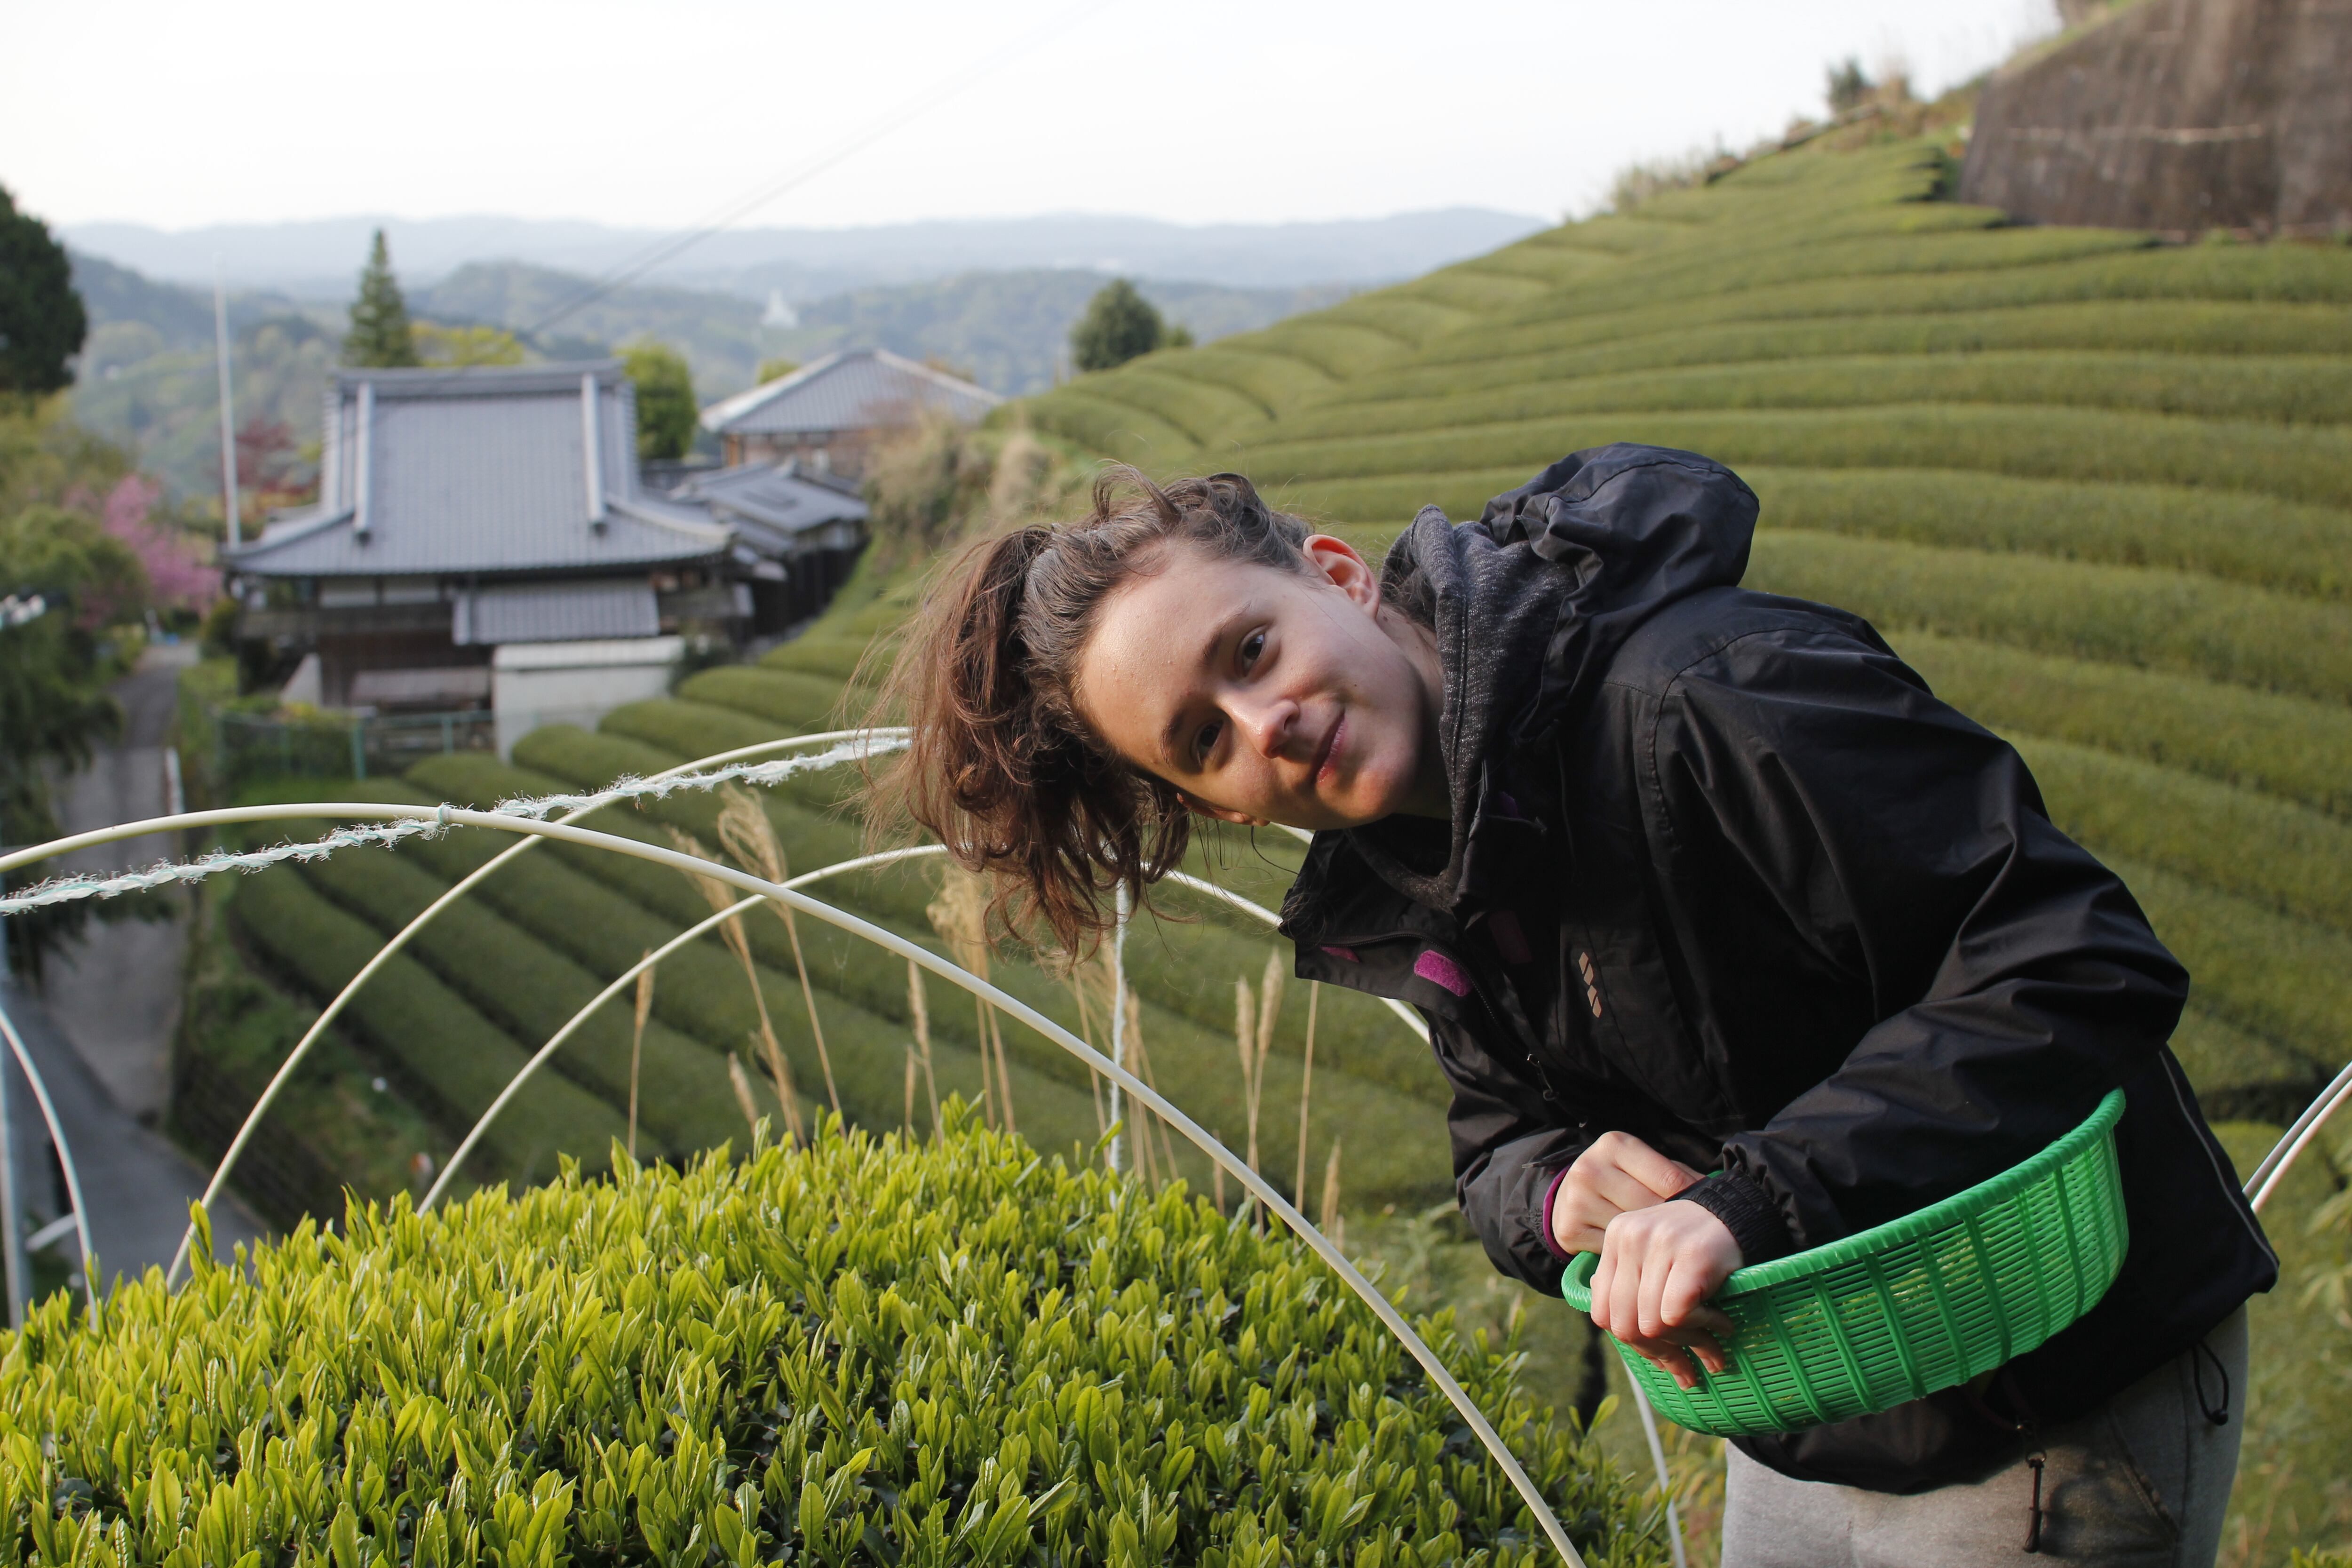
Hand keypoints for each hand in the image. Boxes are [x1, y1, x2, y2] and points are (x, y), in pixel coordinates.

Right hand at [1550, 1130, 1704, 1256]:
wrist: (1568, 1195)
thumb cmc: (1622, 1179)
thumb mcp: (1646, 1165)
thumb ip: (1678, 1175)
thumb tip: (1716, 1194)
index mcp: (1615, 1145)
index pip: (1669, 1179)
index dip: (1694, 1201)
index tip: (1711, 1219)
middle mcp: (1591, 1169)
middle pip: (1651, 1208)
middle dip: (1674, 1226)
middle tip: (1695, 1240)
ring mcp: (1577, 1200)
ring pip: (1634, 1232)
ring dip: (1654, 1244)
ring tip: (1672, 1250)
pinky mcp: (1569, 1230)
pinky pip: (1614, 1250)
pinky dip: (1631, 1257)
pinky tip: (1643, 1256)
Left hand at [1589, 1201, 1742, 1389]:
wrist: (1742, 1210)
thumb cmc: (1699, 1243)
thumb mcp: (1656, 1259)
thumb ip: (1635, 1288)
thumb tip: (1629, 1338)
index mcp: (1615, 1240)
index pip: (1603, 1312)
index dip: (1631, 1344)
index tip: (1661, 1359)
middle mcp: (1629, 1239)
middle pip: (1625, 1324)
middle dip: (1659, 1355)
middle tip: (1688, 1370)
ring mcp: (1658, 1245)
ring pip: (1653, 1324)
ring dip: (1688, 1346)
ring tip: (1713, 1350)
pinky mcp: (1690, 1255)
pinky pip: (1679, 1314)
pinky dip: (1703, 1328)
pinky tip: (1722, 1324)